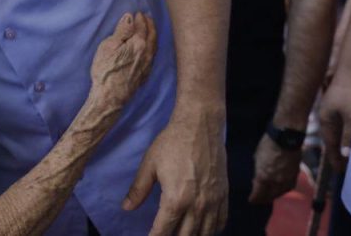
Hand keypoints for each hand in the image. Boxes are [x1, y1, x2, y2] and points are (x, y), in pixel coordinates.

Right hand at [88, 13, 156, 112]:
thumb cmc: (106, 69)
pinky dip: (152, 47)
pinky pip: (153, 56)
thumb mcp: (109, 46)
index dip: (140, 19)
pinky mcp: (145, 75)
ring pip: (155, 46)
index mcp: (139, 44)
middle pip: (152, 35)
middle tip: (147, 17)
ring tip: (149, 30)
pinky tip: (148, 48)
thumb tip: (130, 17)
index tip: (138, 13)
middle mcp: (147, 54)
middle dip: (150, 25)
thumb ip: (122, 31)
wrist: (111, 96)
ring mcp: (148, 65)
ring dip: (153, 35)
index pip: (142, 27)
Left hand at [124, 109, 226, 235]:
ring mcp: (213, 202)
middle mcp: (197, 206)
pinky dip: (211, 230)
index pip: (164, 231)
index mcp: (176, 199)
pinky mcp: (224, 195)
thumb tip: (126, 208)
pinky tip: (202, 229)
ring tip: (181, 232)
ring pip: (205, 234)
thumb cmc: (172, 142)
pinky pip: (221, 222)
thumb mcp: (150, 164)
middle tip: (164, 234)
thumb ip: (138, 189)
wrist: (200, 125)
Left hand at [248, 133, 299, 203]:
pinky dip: (282, 190)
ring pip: (280, 193)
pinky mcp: (295, 176)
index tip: (251, 200)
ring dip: (274, 195)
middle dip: (264, 199)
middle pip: (269, 196)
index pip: (258, 194)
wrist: (286, 137)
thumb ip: (258, 171)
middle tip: (259, 200)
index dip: (254, 198)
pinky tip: (280, 189)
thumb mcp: (257, 158)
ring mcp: (287, 179)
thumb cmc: (267, 144)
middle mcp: (276, 181)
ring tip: (269, 196)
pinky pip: (288, 187)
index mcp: (264, 177)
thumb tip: (258, 179)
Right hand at [319, 72, 350, 171]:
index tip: (341, 173)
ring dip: (342, 145)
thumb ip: (350, 135)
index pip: (330, 146)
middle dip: (338, 155)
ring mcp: (331, 112)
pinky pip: (341, 126)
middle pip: (332, 140)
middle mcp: (327, 118)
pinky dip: (345, 135)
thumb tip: (346, 155)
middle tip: (345, 169)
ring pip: (336, 134)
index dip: (336, 159)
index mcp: (326, 121)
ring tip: (349, 157)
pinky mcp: (339, 107)